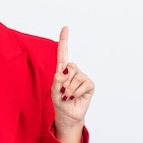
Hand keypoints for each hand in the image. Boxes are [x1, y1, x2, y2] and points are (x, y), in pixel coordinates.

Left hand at [52, 26, 94, 142]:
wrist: (68, 114)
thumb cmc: (60, 102)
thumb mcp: (54, 92)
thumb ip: (56, 82)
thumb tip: (61, 73)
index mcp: (62, 70)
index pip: (63, 53)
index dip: (64, 40)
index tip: (65, 27)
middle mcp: (73, 71)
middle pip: (69, 67)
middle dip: (64, 82)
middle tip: (63, 92)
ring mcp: (82, 77)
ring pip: (75, 78)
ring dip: (69, 90)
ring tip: (69, 96)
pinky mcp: (89, 84)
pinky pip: (81, 85)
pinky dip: (76, 93)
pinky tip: (75, 97)